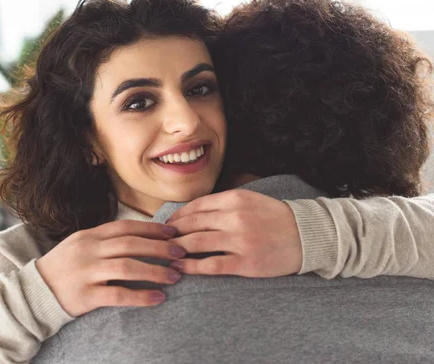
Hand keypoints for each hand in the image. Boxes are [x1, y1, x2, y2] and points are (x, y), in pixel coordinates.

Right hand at [36, 220, 185, 316]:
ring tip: (175, 275)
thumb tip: (141, 235)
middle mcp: (88, 250)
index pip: (126, 227)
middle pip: (131, 244)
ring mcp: (86, 272)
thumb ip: (106, 239)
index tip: (173, 232)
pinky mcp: (85, 296)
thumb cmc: (65, 267)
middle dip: (160, 247)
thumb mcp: (81, 245)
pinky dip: (141, 296)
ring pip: (127, 267)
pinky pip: (118, 294)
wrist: (35, 292)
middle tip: (181, 252)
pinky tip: (158, 298)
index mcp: (90, 235)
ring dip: (155, 270)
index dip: (152, 228)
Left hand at [166, 189, 301, 277]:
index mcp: (235, 199)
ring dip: (176, 249)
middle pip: (191, 224)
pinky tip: (180, 269)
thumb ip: (223, 203)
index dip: (177, 216)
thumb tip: (193, 211)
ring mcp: (239, 240)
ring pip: (196, 243)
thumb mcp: (250, 199)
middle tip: (159, 240)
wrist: (308, 235)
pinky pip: (211, 265)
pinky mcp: (245, 262)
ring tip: (165, 254)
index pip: (196, 206)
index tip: (166, 224)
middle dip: (171, 233)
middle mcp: (235, 217)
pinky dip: (191, 267)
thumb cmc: (275, 217)